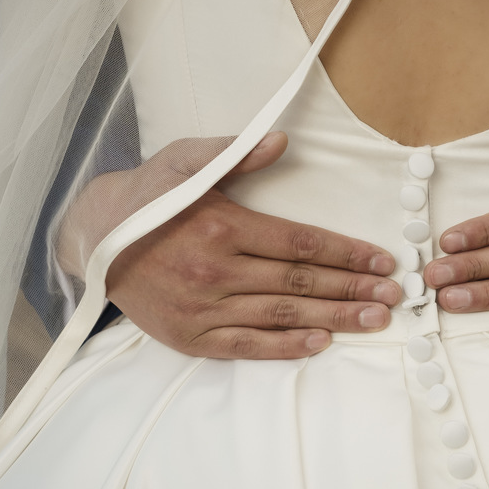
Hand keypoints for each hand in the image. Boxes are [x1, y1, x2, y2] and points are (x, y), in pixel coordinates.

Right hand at [62, 132, 400, 357]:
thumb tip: (282, 142)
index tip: (382, 261)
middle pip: (300, 284)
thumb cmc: (148, 195)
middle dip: (354, 289)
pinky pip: (247, 346)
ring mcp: (203, 309)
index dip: (346, 254)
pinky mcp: (189, 337)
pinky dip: (286, 347)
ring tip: (375, 320)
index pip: (301, 244)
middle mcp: (216, 271)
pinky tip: (322, 343)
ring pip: (282, 317)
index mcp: (222, 226)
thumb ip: (235, 153)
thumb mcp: (185, 160)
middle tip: (394, 296)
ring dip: (335, 319)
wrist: (94, 239)